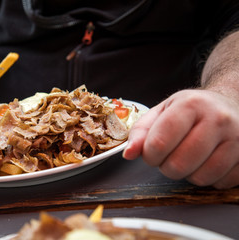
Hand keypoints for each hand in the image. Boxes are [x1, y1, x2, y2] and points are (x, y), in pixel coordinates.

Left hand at [123, 89, 238, 188]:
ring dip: (187, 174)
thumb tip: (128, 154)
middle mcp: (218, 120)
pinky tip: (207, 161)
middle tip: (169, 156)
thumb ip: (141, 132)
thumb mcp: (162, 112)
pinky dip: (208, 178)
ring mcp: (238, 139)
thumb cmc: (191, 110)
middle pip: (178, 164)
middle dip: (166, 166)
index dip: (149, 154)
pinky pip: (220, 183)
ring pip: (200, 177)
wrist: (230, 104)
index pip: (159, 142)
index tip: (150, 152)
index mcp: (191, 104)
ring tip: (188, 157)